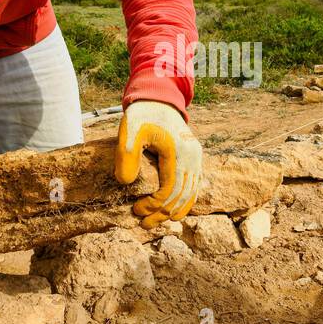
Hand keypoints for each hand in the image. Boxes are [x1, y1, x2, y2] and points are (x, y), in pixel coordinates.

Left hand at [114, 100, 201, 228]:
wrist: (159, 99)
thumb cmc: (142, 115)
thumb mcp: (129, 129)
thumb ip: (126, 155)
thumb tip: (126, 182)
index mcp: (177, 151)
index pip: (169, 188)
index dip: (154, 204)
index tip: (136, 210)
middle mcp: (192, 156)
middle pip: (182, 195)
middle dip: (163, 213)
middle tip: (144, 224)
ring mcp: (196, 157)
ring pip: (191, 193)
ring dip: (174, 210)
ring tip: (158, 222)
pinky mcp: (195, 158)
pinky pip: (194, 185)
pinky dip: (184, 200)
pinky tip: (173, 211)